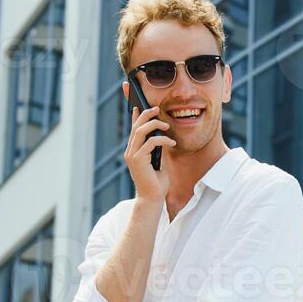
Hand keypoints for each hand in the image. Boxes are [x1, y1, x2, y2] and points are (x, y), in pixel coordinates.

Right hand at [120, 82, 172, 201]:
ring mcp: (132, 155)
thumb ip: (156, 148)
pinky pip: (150, 143)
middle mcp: (130, 150)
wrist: (153, 198)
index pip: (134, 127)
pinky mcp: (138, 160)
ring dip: (155, 125)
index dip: (135, 114)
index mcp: (134, 149)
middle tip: (157, 109)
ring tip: (167, 126)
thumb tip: (161, 134)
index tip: (139, 103)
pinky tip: (172, 143)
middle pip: (136, 125)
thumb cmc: (157, 181)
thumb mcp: (158, 160)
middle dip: (146, 114)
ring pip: (141, 131)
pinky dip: (162, 140)